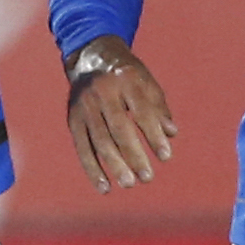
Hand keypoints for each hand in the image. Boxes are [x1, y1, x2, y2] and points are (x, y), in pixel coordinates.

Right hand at [64, 36, 175, 191]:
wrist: (90, 58)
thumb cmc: (126, 75)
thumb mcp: (146, 82)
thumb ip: (159, 108)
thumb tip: (171, 134)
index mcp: (125, 79)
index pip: (141, 111)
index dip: (153, 135)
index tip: (166, 157)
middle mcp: (102, 91)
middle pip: (118, 128)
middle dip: (133, 155)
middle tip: (147, 178)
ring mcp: (84, 105)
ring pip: (99, 140)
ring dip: (114, 165)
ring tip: (129, 184)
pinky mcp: (73, 118)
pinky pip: (82, 147)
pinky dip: (93, 169)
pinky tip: (105, 187)